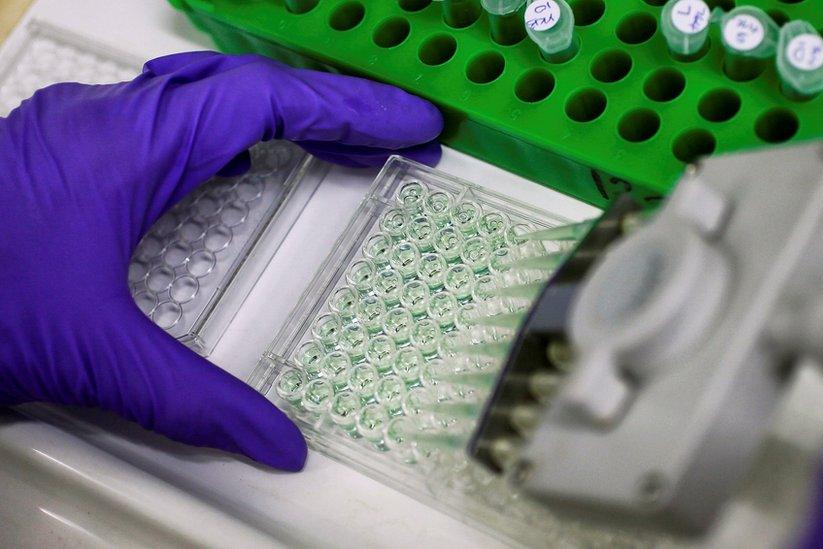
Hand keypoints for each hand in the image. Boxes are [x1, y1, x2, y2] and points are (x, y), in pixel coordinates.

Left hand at [0, 51, 442, 470]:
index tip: (413, 120)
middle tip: (394, 132)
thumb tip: (279, 444)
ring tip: (337, 144)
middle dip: (329, 104)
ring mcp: (73, 129)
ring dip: (277, 113)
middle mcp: (100, 120)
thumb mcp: (91, 359)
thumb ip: (195, 402)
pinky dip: (224, 133)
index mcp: (124, 149)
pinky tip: (236, 165)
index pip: (264, 101)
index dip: (351, 106)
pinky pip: (164, 118)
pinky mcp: (56, 151)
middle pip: (240, 83)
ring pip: (200, 94)